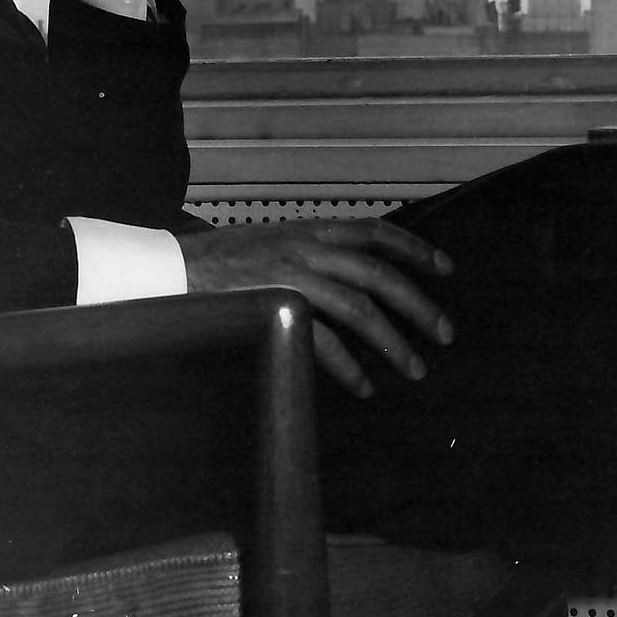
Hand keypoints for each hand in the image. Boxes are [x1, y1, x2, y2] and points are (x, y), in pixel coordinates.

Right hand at [178, 221, 456, 397]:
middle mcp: (307, 248)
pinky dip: (348, 367)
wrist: (170, 269)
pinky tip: (364, 386)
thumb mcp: (272, 244)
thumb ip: (307, 255)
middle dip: (418, 303)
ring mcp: (292, 278)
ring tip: (415, 368)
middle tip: (446, 333)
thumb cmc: (220, 262)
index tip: (447, 268)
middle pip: (378, 273)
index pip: (374, 231)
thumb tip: (347, 279)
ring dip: (393, 340)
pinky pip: (321, 341)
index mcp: (310, 231)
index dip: (415, 247)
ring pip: (359, 308)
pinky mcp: (274, 309)